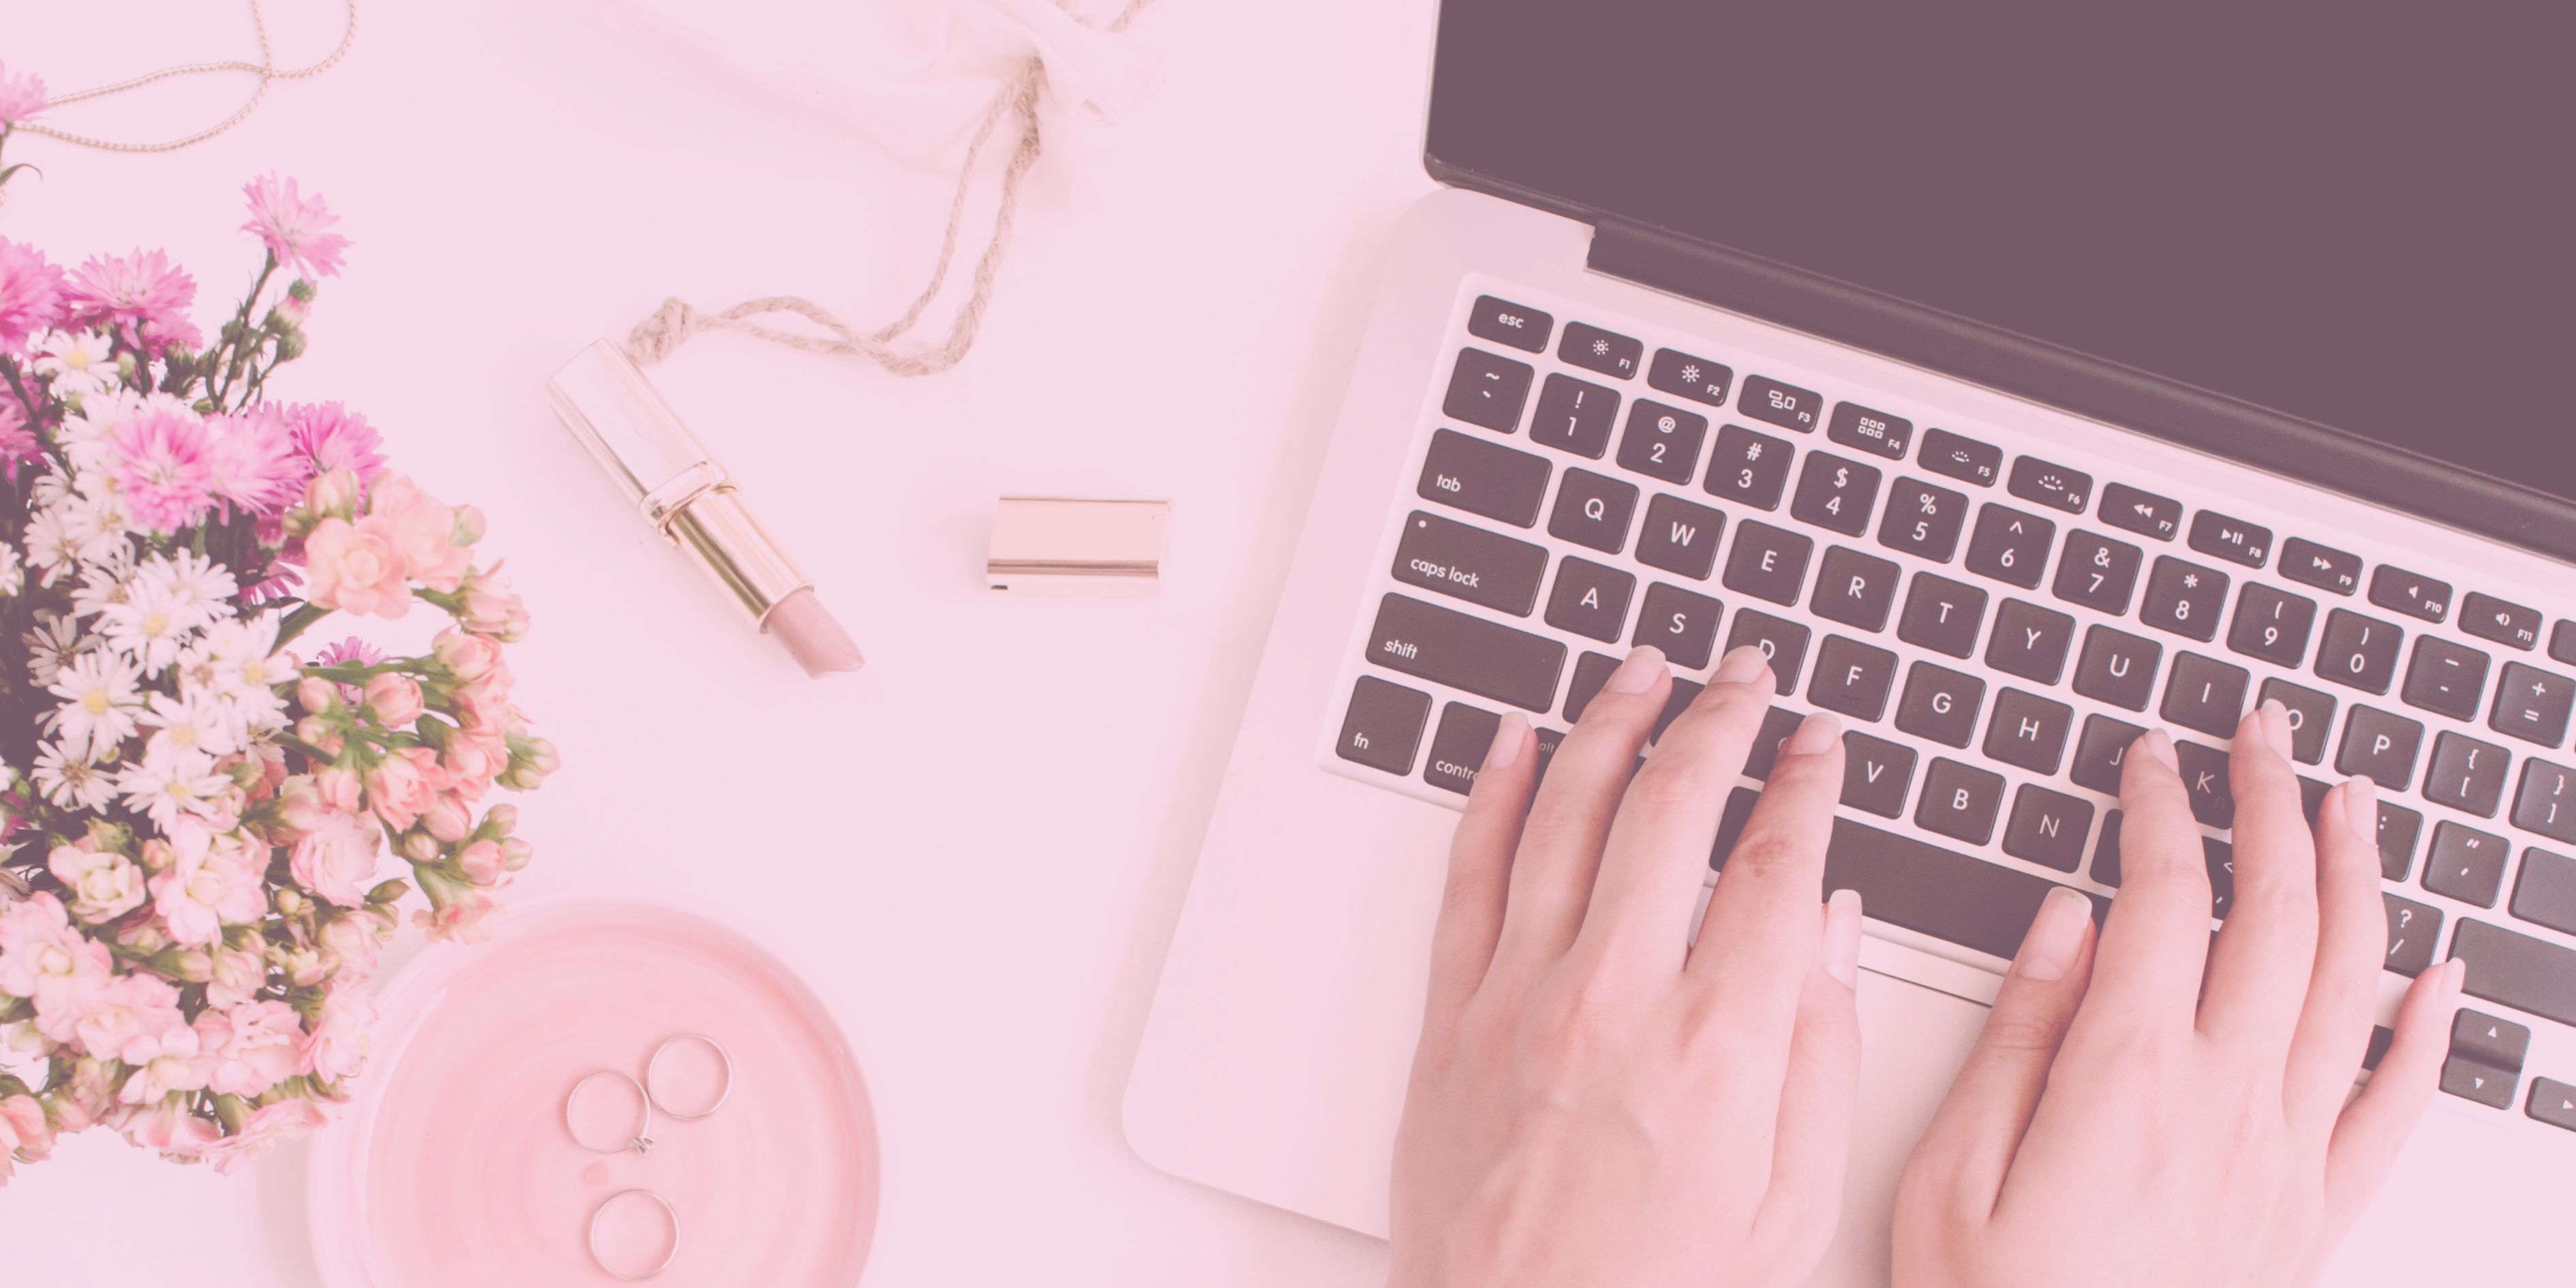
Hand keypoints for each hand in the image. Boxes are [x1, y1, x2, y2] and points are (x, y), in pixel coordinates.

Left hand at [1387, 645, 1864, 1287]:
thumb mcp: (1793, 1202)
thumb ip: (1821, 1053)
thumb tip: (1830, 927)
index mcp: (1717, 1047)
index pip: (1772, 865)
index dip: (1803, 785)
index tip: (1819, 743)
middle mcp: (1613, 1002)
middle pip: (1670, 809)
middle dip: (1718, 720)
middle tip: (1746, 676)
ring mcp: (1520, 1000)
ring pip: (1563, 815)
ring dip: (1610, 726)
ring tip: (1645, 671)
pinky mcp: (1452, 1018)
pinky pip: (1469, 875)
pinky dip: (1491, 794)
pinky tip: (1514, 742)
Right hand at [1892, 702, 2460, 1287]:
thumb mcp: (1951, 1175)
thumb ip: (2016, 1040)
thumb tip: (2067, 926)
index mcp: (2128, 1084)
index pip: (2166, 902)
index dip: (2161, 812)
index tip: (2151, 759)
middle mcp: (2228, 1107)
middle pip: (2278, 918)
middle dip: (2272, 807)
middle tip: (2261, 737)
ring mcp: (2287, 1160)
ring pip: (2350, 987)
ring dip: (2357, 879)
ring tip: (2349, 802)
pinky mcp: (2317, 1215)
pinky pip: (2395, 1109)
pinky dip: (2426, 1035)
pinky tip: (2437, 978)